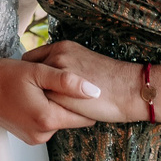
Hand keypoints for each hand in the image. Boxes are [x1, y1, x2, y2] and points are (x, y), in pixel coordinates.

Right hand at [0, 57, 98, 143]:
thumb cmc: (3, 76)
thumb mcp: (36, 71)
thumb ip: (67, 81)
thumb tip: (95, 91)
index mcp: (48, 119)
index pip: (84, 116)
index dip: (86, 100)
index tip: (82, 85)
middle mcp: (43, 134)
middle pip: (72, 119)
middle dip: (69, 102)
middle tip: (56, 82)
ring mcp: (35, 138)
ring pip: (59, 120)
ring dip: (57, 106)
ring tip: (42, 88)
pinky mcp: (28, 137)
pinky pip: (47, 124)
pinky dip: (46, 111)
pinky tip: (35, 97)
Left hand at [21, 40, 138, 122]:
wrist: (130, 89)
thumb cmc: (112, 80)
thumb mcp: (84, 60)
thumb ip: (65, 65)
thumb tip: (51, 78)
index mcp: (63, 47)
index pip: (32, 59)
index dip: (33, 74)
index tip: (34, 85)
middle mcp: (57, 56)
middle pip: (30, 73)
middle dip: (31, 86)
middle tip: (35, 98)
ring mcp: (57, 73)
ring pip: (36, 89)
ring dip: (38, 98)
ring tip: (44, 107)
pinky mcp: (59, 92)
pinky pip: (45, 103)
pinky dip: (46, 109)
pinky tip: (55, 114)